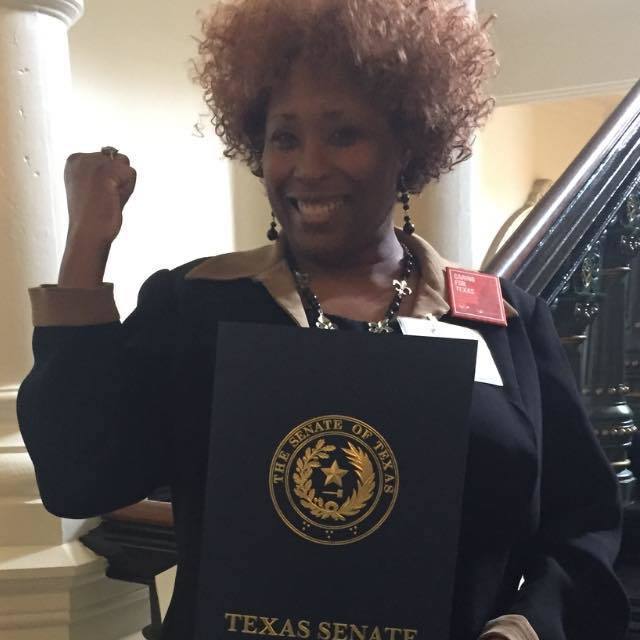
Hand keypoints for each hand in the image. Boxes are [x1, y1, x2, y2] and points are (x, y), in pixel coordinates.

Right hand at [58, 151, 136, 286]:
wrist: (88, 232)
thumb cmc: (92, 215)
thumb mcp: (93, 186)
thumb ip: (103, 169)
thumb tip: (120, 156)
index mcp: (74, 160)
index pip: (106, 158)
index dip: (108, 179)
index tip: (96, 194)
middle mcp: (82, 157)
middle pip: (117, 159)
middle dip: (117, 179)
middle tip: (104, 198)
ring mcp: (94, 162)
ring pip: (125, 163)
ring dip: (124, 183)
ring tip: (109, 198)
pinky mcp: (108, 169)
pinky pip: (132, 173)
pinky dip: (128, 188)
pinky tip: (114, 198)